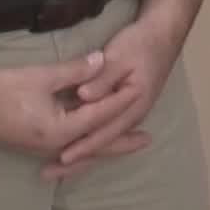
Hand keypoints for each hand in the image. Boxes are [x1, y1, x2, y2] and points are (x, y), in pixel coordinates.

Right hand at [0, 52, 146, 166]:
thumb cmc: (3, 90)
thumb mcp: (42, 76)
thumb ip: (75, 70)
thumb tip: (102, 60)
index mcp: (61, 130)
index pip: (100, 116)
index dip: (120, 101)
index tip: (139, 91)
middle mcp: (56, 144)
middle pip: (97, 144)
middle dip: (122, 141)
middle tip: (147, 139)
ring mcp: (45, 147)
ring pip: (84, 147)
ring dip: (106, 144)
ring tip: (126, 141)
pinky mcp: (35, 144)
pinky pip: (70, 147)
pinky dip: (86, 144)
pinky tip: (90, 141)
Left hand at [49, 13, 186, 177]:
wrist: (162, 35)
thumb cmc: (140, 44)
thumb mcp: (119, 56)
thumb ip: (102, 78)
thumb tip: (82, 96)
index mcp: (133, 105)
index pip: (105, 131)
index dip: (83, 145)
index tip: (62, 157)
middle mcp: (132, 116)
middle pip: (102, 144)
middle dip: (76, 159)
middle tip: (48, 173)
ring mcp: (128, 114)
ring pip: (103, 140)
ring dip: (81, 154)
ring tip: (55, 168)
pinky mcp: (123, 109)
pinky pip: (105, 131)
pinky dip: (89, 142)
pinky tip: (74, 148)